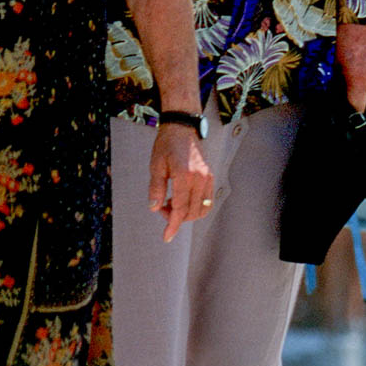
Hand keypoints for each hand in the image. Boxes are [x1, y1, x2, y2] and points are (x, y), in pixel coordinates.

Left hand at [147, 122, 213, 242]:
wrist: (182, 128)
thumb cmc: (167, 144)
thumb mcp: (156, 165)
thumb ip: (156, 188)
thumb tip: (154, 208)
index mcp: (184, 176)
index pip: (180, 208)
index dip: (172, 225)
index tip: (167, 236)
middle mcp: (200, 179)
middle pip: (191, 212)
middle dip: (176, 217)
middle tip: (161, 207)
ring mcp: (208, 178)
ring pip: (201, 209)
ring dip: (186, 214)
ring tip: (171, 203)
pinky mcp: (211, 177)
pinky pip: (207, 201)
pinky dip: (196, 207)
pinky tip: (183, 200)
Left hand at [336, 23, 365, 112]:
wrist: (365, 21)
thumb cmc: (347, 40)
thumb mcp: (338, 62)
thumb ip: (342, 80)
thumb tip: (341, 89)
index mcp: (357, 82)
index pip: (358, 106)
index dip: (355, 107)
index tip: (352, 106)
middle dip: (364, 97)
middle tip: (357, 90)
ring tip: (365, 74)